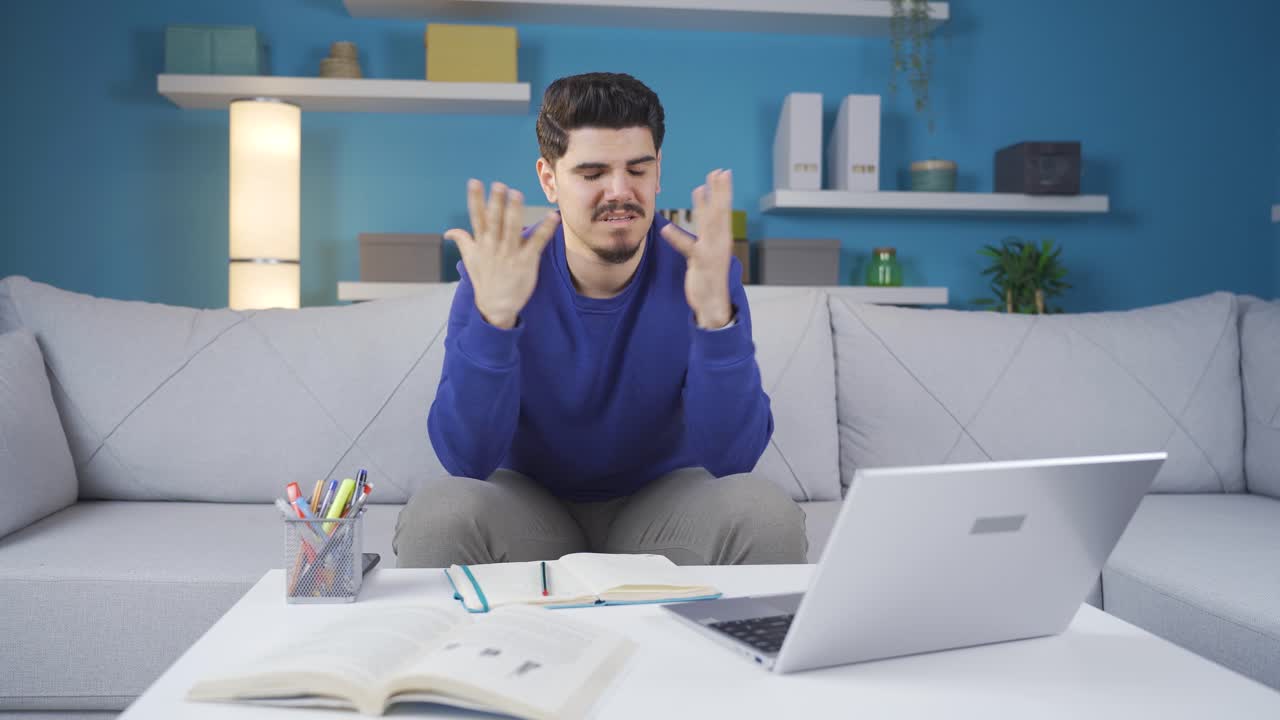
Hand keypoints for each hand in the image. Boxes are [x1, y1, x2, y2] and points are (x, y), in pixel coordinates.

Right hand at [444, 180, 559, 329]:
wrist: (496, 307)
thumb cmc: (485, 281)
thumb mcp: (470, 260)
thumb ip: (463, 241)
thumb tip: (448, 231)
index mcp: (481, 244)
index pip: (477, 218)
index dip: (475, 200)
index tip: (474, 182)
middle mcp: (494, 247)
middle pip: (495, 221)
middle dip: (496, 203)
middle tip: (499, 186)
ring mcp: (510, 254)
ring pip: (512, 229)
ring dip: (515, 212)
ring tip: (518, 194)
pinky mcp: (527, 262)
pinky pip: (537, 243)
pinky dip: (545, 230)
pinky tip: (552, 217)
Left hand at [660, 169, 734, 328]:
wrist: (714, 303)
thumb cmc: (709, 276)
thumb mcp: (708, 251)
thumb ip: (706, 233)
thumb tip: (704, 217)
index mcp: (722, 238)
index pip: (723, 210)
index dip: (723, 191)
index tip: (723, 173)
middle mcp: (721, 242)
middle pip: (720, 212)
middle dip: (720, 191)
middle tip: (718, 172)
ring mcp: (712, 252)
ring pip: (710, 224)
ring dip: (705, 206)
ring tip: (699, 189)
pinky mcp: (701, 263)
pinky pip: (688, 248)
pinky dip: (677, 238)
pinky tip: (666, 228)